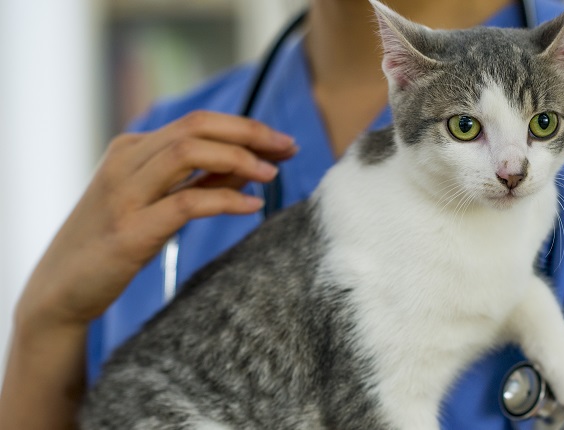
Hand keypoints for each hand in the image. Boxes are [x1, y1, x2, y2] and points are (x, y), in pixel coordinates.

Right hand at [15, 110, 296, 330]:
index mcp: (131, 149)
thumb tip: (249, 162)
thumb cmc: (114, 243)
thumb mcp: (155, 201)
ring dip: (239, 158)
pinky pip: (186, 202)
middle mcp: (125, 162)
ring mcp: (124, 194)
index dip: (245, 127)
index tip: (282, 143)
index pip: (198, 122)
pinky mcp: (129, 231)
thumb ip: (197, 179)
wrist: (61, 290)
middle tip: (289, 149)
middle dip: (250, 133)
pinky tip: (253, 206)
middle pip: (196, 127)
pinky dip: (225, 198)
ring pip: (187, 152)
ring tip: (273, 173)